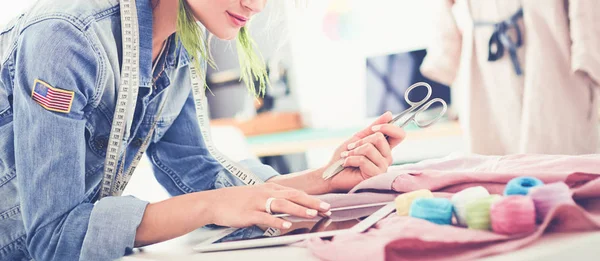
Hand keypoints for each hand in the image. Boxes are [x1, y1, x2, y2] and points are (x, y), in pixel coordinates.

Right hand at [206, 183, 330, 229]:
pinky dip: (277, 221)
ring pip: (282, 204)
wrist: (214, 202)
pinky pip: (265, 217)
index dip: (312, 198)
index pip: (296, 192)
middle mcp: (266, 193)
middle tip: (326, 207)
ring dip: (298, 209)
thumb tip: (290, 208)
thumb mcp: (258, 195)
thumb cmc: (237, 200)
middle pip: (293, 196)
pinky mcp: (249, 213)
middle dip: (312, 202)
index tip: (325, 204)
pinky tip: (286, 224)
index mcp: (270, 189)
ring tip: (312, 213)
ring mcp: (258, 203)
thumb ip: (274, 199)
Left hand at [326, 111, 405, 190]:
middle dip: (361, 141)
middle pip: (379, 138)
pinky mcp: (375, 176)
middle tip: (351, 147)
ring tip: (347, 156)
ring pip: (369, 148)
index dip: (388, 127)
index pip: (399, 135)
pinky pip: (363, 160)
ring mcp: (382, 168)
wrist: (332, 173)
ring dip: (353, 151)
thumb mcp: (358, 138)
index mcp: (384, 148)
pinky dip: (350, 159)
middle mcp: (386, 158)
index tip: (373, 128)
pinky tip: (346, 164)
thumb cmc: (344, 157)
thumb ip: (373, 127)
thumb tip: (389, 114)